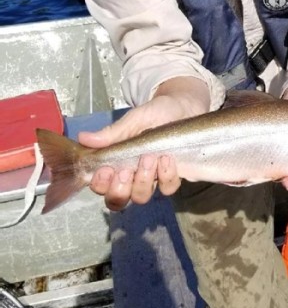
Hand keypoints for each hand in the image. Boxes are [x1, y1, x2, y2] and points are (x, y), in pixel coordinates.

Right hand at [78, 77, 210, 210]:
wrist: (185, 106)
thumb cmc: (157, 112)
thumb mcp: (134, 119)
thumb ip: (113, 132)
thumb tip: (83, 138)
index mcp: (116, 162)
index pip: (100, 185)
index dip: (99, 184)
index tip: (104, 171)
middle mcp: (131, 176)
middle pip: (117, 200)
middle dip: (118, 189)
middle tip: (124, 170)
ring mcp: (152, 179)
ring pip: (140, 197)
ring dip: (142, 181)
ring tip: (149, 159)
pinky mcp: (173, 177)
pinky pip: (167, 188)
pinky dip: (166, 176)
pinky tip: (168, 159)